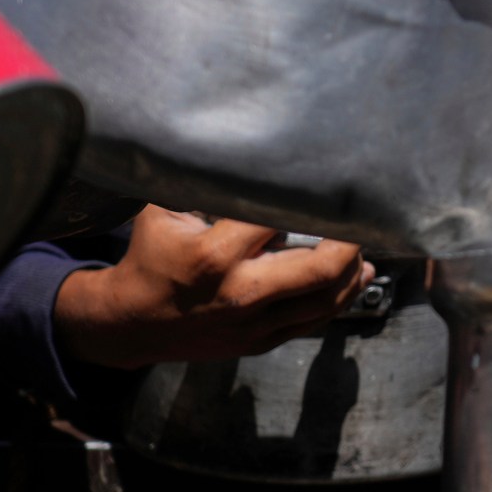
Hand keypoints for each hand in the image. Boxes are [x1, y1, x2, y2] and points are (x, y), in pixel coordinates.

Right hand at [54, 208, 373, 368]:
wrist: (127, 324)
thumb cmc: (150, 257)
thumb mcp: (164, 213)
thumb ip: (201, 184)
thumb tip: (238, 146)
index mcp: (215, 255)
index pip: (279, 219)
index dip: (310, 200)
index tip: (330, 181)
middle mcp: (240, 293)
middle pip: (320, 269)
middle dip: (349, 242)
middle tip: (360, 221)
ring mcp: (253, 324)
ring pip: (325, 301)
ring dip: (352, 274)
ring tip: (364, 250)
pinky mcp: (259, 344)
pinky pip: (313, 323)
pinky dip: (340, 299)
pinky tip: (354, 279)